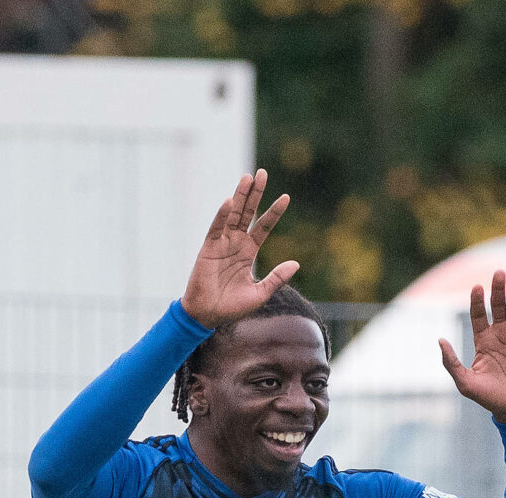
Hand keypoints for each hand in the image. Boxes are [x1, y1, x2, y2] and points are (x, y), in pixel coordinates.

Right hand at [181, 170, 296, 330]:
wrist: (208, 316)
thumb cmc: (232, 308)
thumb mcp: (260, 293)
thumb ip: (277, 278)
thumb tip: (296, 263)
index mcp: (248, 252)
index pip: (263, 227)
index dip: (274, 212)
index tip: (286, 197)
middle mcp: (236, 243)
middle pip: (248, 213)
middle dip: (255, 194)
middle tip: (262, 173)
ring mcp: (222, 244)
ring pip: (233, 215)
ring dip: (240, 196)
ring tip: (248, 177)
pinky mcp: (208, 248)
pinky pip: (216, 228)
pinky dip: (222, 215)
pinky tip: (229, 201)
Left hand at [438, 271, 505, 424]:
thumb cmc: (489, 398)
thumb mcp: (466, 382)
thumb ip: (451, 362)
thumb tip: (440, 340)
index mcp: (483, 341)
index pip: (478, 314)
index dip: (477, 300)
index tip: (476, 287)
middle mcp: (500, 335)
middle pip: (497, 306)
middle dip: (497, 290)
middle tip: (498, 273)